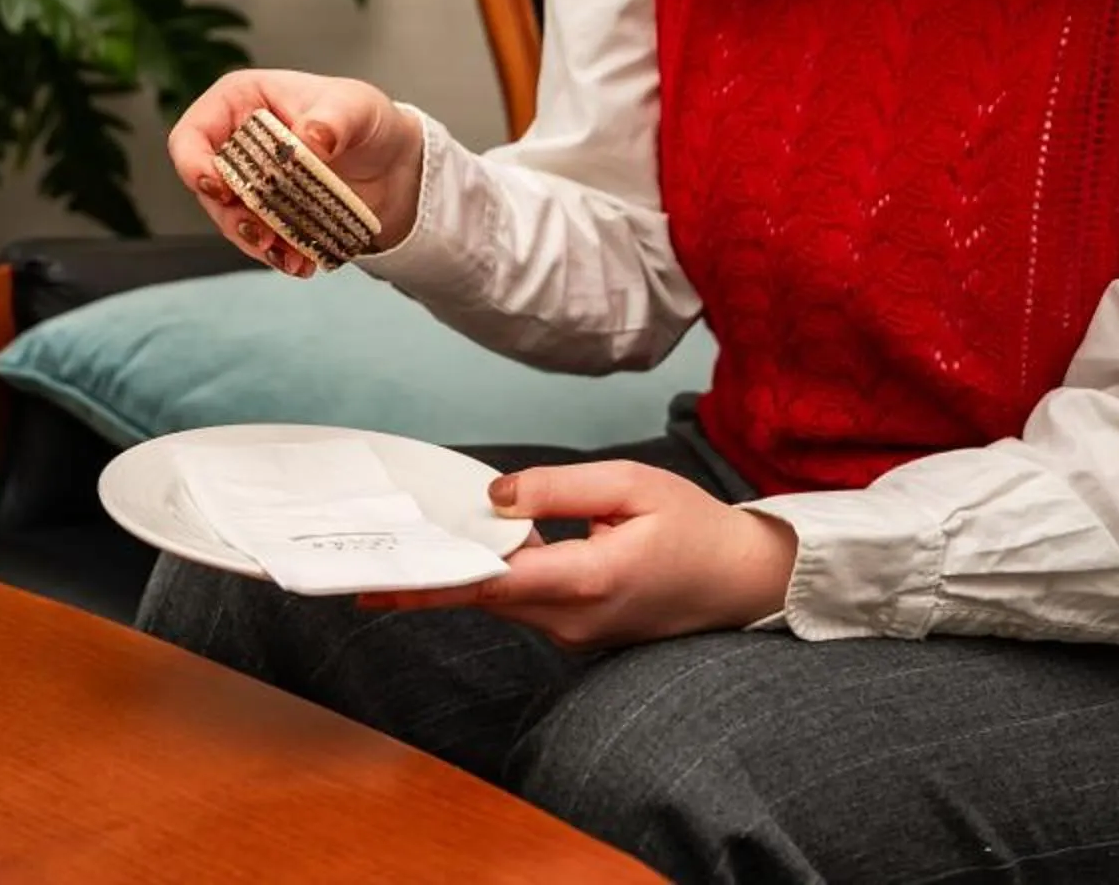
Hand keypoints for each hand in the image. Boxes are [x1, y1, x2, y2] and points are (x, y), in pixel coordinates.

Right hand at [167, 68, 423, 277]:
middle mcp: (235, 143)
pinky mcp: (266, 214)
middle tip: (262, 236)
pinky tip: (302, 263)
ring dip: (255, 243)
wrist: (392, 162)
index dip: (194, 165)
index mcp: (239, 102)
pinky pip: (258, 240)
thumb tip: (310, 138)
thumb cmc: (365, 119)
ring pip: (231, 220)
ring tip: (289, 257)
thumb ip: (333, 120)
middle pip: (207, 187)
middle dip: (231, 217)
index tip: (220, 190)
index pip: (192, 135)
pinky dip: (277, 255)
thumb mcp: (356, 108)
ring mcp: (248, 182)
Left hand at [357, 462, 799, 647]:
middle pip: (488, 597)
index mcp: (592, 579)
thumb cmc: (693, 527)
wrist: (741, 581)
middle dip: (435, 574)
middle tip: (377, 555)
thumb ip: (558, 488)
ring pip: (504, 602)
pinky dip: (499, 579)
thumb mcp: (631, 484)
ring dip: (467, 573)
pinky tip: (481, 550)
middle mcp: (576, 619)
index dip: (437, 580)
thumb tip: (495, 496)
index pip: (496, 584)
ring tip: (416, 546)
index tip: (385, 581)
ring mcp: (576, 634)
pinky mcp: (577, 633)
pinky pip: (525, 605)